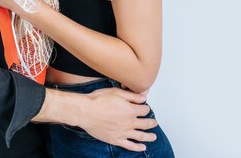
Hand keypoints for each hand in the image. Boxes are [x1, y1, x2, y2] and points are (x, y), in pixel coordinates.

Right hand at [34, 86, 156, 151]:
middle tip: (154, 123)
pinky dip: (138, 147)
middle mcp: (129, 123)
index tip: (146, 108)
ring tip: (154, 137)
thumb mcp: (116, 92)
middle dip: (151, 123)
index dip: (146, 108)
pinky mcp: (116, 140)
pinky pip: (130, 146)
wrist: (86, 112)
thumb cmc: (98, 100)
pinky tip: (142, 147)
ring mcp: (123, 133)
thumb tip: (143, 98)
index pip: (144, 110)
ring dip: (149, 137)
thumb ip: (131, 96)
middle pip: (145, 124)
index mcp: (130, 110)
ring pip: (140, 136)